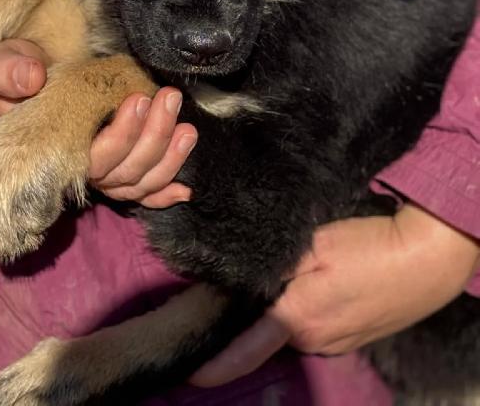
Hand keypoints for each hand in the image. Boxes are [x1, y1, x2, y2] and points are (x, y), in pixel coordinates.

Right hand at [0, 40, 195, 207]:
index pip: (93, 158)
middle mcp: (80, 169)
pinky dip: (163, 194)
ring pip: (138, 183)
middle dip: (153, 137)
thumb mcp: (2, 66)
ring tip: (186, 129)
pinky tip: (185, 190)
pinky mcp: (115, 170)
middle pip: (124, 171)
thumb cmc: (14, 75)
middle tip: (168, 97)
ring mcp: (100, 173)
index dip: (121, 136)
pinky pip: (140, 195)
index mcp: (53, 148)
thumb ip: (9, 70)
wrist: (22, 84)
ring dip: (168, 160)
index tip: (138, 99)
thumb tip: (32, 78)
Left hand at [191, 203, 479, 386]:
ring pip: (295, 326)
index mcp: (297, 319)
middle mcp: (314, 340)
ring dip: (287, 308)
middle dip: (256, 313)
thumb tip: (243, 279)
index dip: (218, 362)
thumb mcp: (315, 246)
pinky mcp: (355, 336)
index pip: (247, 349)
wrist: (427, 258)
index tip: (193, 374)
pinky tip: (322, 284)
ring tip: (293, 277)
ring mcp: (338, 342)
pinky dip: (310, 309)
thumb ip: (275, 264)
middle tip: (244, 282)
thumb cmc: (367, 247)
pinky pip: (319, 325)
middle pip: (270, 329)